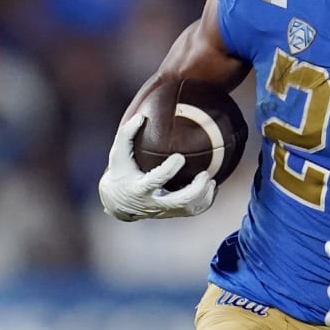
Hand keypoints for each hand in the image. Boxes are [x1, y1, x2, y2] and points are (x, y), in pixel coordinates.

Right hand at [98, 113, 216, 220]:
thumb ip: (127, 134)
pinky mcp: (172, 213)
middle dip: (196, 190)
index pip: (155, 181)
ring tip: (210, 179)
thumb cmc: (121, 172)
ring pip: (188, 210)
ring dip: (203, 196)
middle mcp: (153, 202)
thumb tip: (142, 117)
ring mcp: (164, 210)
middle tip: (205, 174)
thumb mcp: (117, 154)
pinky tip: (211, 187)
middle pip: (178, 202)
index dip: (169, 170)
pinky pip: (193, 212)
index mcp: (139, 188)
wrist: (119, 202)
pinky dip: (205, 201)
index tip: (180, 157)